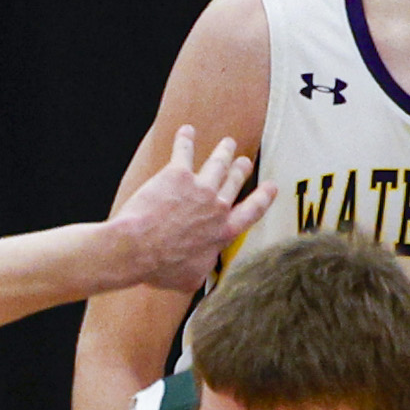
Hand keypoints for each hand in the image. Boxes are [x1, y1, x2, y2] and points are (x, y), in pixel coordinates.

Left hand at [107, 126, 273, 294]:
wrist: (138, 250)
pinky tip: (186, 131)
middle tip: (244, 162)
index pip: (251, 212)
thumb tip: (204, 267)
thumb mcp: (191, 278)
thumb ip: (204, 268)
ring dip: (224, 151)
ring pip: (218, 163)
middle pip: (235, 181)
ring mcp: (199, 188)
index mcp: (222, 232)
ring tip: (228, 143)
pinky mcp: (177, 174)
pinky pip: (184, 150)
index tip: (271, 188)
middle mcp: (217, 207)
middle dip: (241, 170)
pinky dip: (185, 139)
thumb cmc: (160, 267)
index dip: (263, 198)